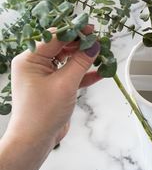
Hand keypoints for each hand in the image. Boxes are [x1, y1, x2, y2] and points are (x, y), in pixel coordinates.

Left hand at [5, 25, 100, 149]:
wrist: (35, 141)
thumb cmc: (43, 112)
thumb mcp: (65, 84)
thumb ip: (81, 62)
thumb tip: (94, 44)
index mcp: (30, 59)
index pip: (54, 37)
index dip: (74, 31)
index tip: (92, 28)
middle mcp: (35, 64)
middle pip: (61, 47)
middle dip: (81, 45)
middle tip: (99, 41)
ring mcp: (44, 75)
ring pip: (67, 60)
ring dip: (84, 60)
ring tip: (102, 55)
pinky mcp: (53, 86)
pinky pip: (69, 75)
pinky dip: (83, 74)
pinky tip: (99, 73)